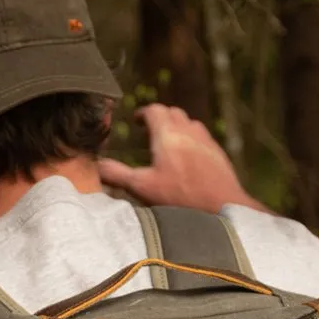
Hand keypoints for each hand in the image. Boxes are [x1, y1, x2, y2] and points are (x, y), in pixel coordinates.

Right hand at [99, 103, 264, 213]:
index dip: (143, 113)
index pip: (154, 110)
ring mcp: (206, 141)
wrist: (222, 208)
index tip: (137, 120)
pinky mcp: (218, 153)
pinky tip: (188, 160)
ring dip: (177, 128)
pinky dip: (191, 140)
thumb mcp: (142, 187)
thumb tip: (96, 166)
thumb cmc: (180, 198)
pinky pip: (202, 138)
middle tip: (149, 131)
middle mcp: (188, 131)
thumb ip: (117, 175)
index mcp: (167, 134)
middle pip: (173, 113)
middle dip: (160, 118)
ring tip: (168, 144)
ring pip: (190, 123)